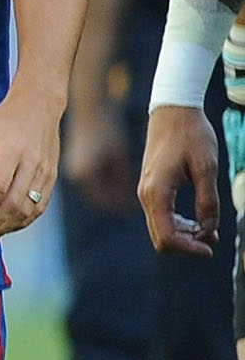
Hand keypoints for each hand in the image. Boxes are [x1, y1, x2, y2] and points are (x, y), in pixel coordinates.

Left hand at [0, 87, 58, 248]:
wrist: (40, 106)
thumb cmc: (4, 119)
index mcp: (13, 151)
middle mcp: (33, 163)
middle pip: (14, 203)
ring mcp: (46, 172)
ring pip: (29, 209)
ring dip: (8, 227)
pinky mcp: (52, 177)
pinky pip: (40, 206)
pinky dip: (23, 220)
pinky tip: (7, 226)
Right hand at [61, 96, 132, 214]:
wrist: (87, 106)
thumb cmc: (106, 127)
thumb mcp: (118, 154)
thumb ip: (121, 179)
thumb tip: (127, 198)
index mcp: (85, 176)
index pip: (103, 201)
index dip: (118, 207)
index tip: (132, 210)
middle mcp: (74, 175)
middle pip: (96, 197)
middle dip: (113, 201)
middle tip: (130, 204)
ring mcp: (71, 169)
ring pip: (92, 189)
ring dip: (107, 191)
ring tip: (124, 191)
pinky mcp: (73, 162)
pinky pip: (88, 179)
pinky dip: (100, 182)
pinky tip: (113, 177)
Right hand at [139, 102, 223, 257]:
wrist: (172, 111)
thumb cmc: (191, 135)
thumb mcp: (206, 167)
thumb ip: (207, 201)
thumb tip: (209, 229)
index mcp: (157, 192)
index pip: (167, 235)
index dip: (189, 248)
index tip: (211, 247)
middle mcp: (146, 196)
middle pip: (160, 238)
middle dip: (187, 245)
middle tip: (214, 240)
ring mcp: (146, 192)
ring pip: (160, 229)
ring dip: (184, 236)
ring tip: (210, 230)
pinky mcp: (151, 188)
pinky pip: (161, 216)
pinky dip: (179, 225)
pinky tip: (198, 221)